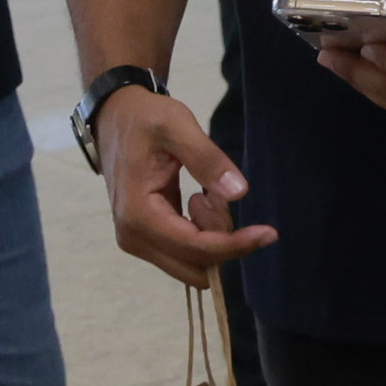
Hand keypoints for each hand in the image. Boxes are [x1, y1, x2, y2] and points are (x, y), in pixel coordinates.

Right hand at [97, 83, 276, 286]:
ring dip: (211, 232)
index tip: (270, 233)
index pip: (196, 248)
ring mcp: (136, 241)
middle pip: (195, 267)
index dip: (235, 245)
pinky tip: (197, 198)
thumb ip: (207, 159)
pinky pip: (186, 252)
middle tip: (215, 193)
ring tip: (204, 190)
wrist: (115, 117)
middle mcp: (133, 237)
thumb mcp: (177, 126)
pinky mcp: (144, 239)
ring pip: (193, 263)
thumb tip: (239, 193)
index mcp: (138, 214)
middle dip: (221, 238)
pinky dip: (202, 231)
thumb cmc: (144, 118)